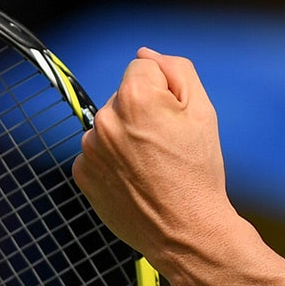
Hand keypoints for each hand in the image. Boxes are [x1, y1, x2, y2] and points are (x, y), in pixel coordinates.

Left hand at [73, 49, 236, 271]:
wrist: (186, 231)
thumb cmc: (198, 171)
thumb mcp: (202, 111)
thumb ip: (176, 70)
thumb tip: (145, 54)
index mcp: (135, 97)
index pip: (144, 67)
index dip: (165, 90)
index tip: (175, 119)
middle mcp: (105, 118)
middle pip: (124, 96)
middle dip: (143, 112)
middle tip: (167, 146)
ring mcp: (90, 148)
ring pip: (110, 124)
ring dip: (126, 136)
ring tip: (152, 166)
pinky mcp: (82, 173)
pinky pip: (99, 152)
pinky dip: (114, 160)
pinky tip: (136, 179)